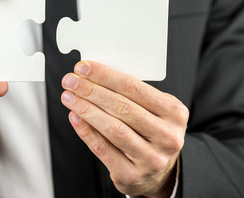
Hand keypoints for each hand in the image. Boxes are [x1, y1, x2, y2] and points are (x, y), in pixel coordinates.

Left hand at [61, 61, 188, 197]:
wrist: (158, 171)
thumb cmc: (150, 131)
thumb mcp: (154, 110)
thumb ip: (131, 94)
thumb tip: (94, 76)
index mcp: (174, 113)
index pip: (135, 88)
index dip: (106, 76)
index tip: (84, 67)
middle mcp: (167, 136)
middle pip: (122, 107)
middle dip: (91, 91)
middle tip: (70, 81)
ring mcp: (151, 158)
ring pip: (112, 128)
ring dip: (85, 109)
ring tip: (69, 97)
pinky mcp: (132, 175)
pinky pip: (103, 149)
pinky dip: (86, 131)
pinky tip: (74, 117)